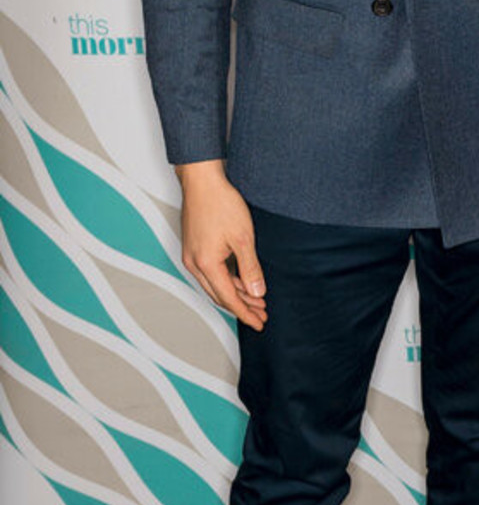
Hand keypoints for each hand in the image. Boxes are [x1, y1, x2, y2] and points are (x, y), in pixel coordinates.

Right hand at [176, 160, 266, 329]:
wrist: (202, 181)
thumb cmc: (220, 203)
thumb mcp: (243, 238)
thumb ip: (250, 269)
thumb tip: (256, 292)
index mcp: (205, 264)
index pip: (228, 298)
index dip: (246, 313)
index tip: (259, 322)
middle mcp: (194, 263)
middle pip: (220, 295)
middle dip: (242, 307)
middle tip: (261, 315)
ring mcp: (192, 256)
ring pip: (215, 285)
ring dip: (235, 293)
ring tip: (256, 300)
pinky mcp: (195, 248)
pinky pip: (211, 273)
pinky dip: (227, 280)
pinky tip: (242, 282)